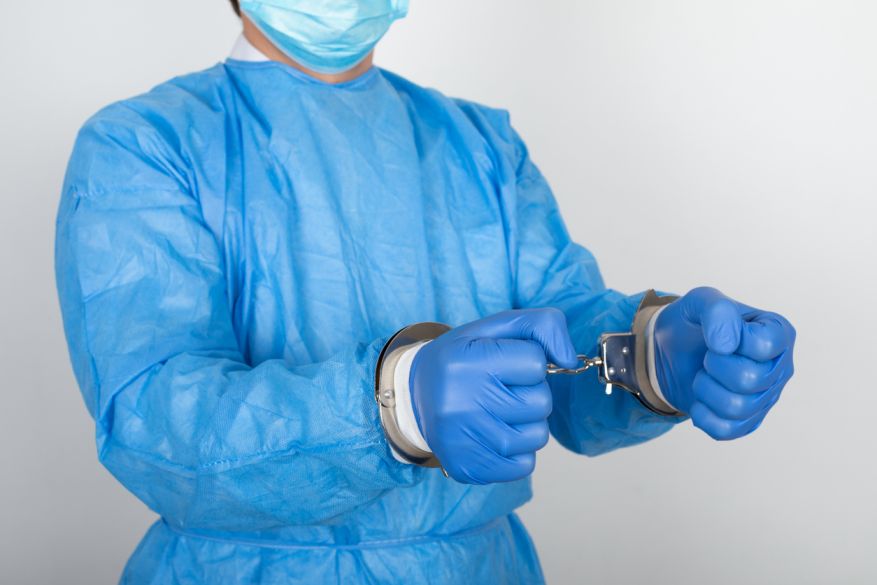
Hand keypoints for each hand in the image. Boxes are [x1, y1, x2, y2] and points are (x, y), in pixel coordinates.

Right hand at [410, 309, 577, 483]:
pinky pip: (524, 466)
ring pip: (537, 436)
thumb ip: (541, 326)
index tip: (505, 363)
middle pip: (541, 402)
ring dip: (528, 423)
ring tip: (500, 412)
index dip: (529, 361)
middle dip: (530, 393)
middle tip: (502, 389)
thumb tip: (569, 359)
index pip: (537, 362)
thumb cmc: (463, 359)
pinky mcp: (467, 468)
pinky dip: (519, 451)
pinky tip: (496, 434)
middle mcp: (460, 403)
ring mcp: (463, 440)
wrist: (415, 395)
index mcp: (466, 361)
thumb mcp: (495, 328)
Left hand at [654, 287, 795, 439]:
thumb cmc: (697, 324)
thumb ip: (717, 311)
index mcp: (778, 333)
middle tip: (707, 356)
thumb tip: (727, 344)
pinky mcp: (748, 422)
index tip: (717, 335)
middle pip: (750, 379)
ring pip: (738, 407)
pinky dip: (703, 414)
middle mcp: (780, 367)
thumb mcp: (701, 301)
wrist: (673, 351)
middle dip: (715, 366)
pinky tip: (699, 398)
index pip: (763, 345)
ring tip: (703, 375)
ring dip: (706, 389)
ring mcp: (766, 398)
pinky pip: (726, 430)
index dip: (729, 340)